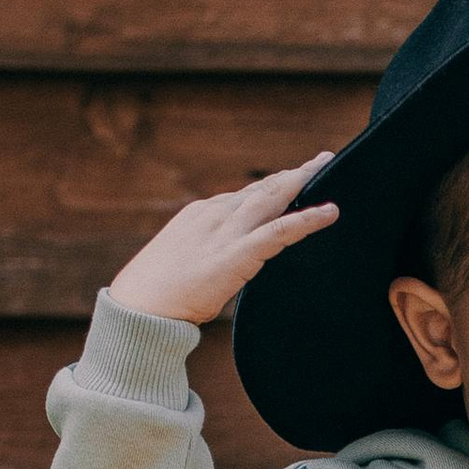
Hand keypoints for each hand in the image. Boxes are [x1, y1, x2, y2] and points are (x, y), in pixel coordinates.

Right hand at [105, 154, 340, 326]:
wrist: (137, 310)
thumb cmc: (155, 295)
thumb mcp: (182, 263)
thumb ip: (206, 254)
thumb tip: (224, 265)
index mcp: (199, 215)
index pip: (243, 195)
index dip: (272, 185)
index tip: (292, 176)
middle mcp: (213, 214)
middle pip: (261, 188)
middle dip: (293, 173)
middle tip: (322, 159)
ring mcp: (225, 232)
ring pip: (272, 198)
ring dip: (303, 181)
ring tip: (328, 167)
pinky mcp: (236, 254)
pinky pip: (279, 231)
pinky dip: (307, 220)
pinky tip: (330, 212)